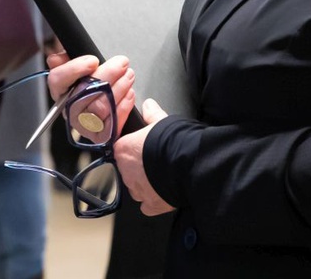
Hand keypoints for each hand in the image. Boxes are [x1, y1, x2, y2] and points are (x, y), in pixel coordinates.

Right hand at [46, 52, 136, 131]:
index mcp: (61, 91)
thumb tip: (56, 59)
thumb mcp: (78, 65)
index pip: (57, 80)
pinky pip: (111, 123)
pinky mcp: (100, 135)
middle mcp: (70, 109)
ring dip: (118, 89)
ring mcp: (84, 124)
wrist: (108, 99)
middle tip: (121, 63)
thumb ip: (67, 59)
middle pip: (83, 93)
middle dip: (106, 75)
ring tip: (128, 75)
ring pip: (99, 107)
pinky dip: (123, 107)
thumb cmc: (92, 82)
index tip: (93, 60)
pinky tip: (129, 93)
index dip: (74, 69)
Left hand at [114, 99, 176, 216]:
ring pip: (137, 188)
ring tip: (163, 176)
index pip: (123, 150)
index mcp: (124, 150)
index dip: (135, 149)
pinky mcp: (151, 204)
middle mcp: (126, 172)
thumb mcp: (161, 121)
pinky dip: (154, 201)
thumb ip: (153, 114)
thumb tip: (149, 105)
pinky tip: (163, 193)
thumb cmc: (172, 141)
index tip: (145, 149)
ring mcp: (138, 190)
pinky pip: (148, 205)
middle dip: (141, 167)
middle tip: (156, 161)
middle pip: (129, 170)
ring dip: (147, 184)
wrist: (188, 163)